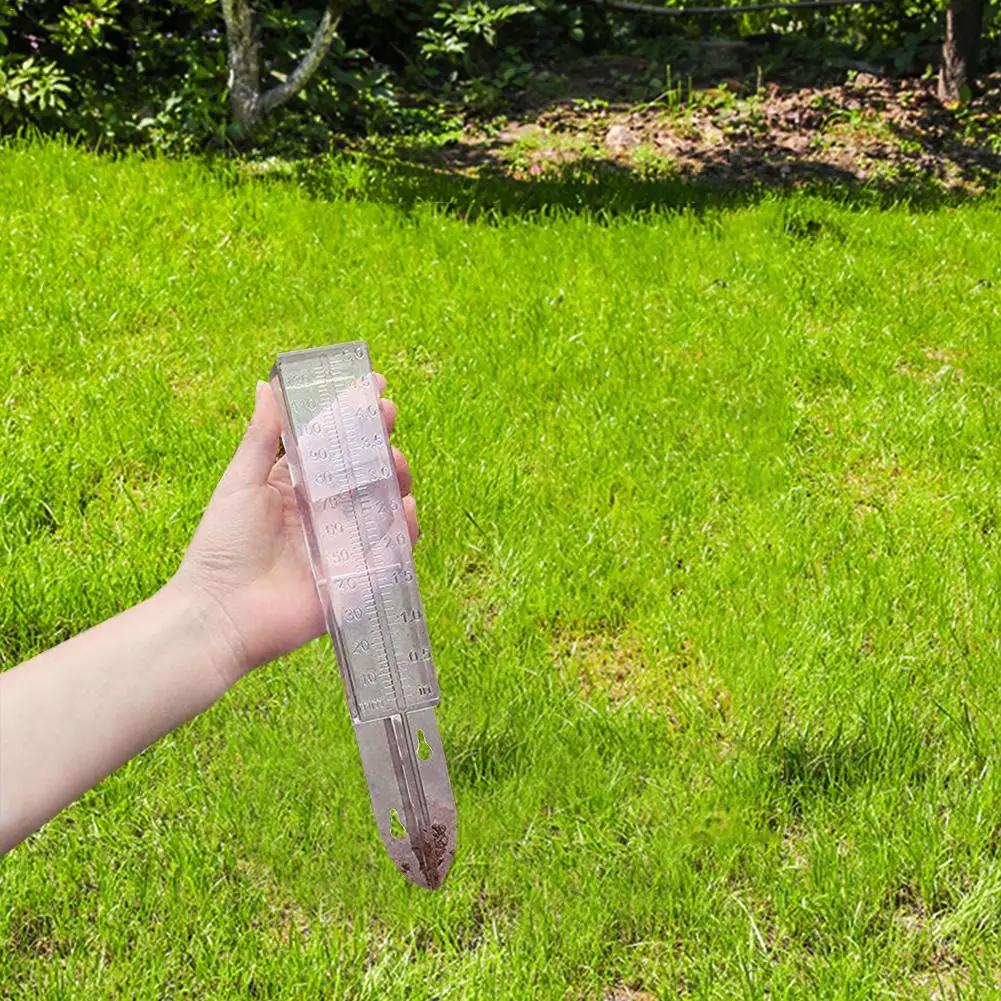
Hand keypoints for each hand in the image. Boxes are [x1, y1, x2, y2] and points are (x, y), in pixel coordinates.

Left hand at [171, 376, 418, 685]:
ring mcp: (344, 544)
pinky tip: (407, 509)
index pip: (334, 445)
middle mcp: (324, 512)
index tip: (375, 387)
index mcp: (296, 486)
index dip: (356, 416)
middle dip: (382, 442)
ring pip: (385, 505)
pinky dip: (406, 530)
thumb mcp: (242, 483)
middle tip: (387, 419)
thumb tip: (267, 385)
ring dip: (397, 479)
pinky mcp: (358, 577)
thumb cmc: (222, 547)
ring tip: (395, 464)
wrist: (223, 614)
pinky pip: (392, 550)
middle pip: (366, 471)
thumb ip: (263, 437)